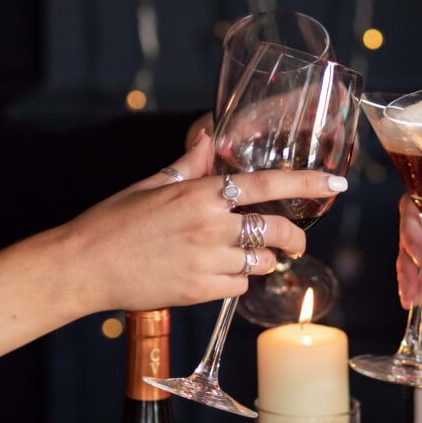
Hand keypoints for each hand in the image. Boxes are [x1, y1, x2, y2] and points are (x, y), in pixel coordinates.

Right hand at [60, 128, 339, 312]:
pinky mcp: (202, 291)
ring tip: (243, 256)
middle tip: (294, 239)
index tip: (336, 184)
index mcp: (200, 193)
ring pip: (262, 262)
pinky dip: (237, 281)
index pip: (268, 183)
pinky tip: (215, 274)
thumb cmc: (113, 222)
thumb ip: (190, 163)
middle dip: (295, 236)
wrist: (84, 267)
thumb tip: (208, 132)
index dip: (307, 183)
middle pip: (277, 229)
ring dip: (262, 259)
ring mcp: (208, 261)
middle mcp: (210, 226)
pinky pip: (240, 286)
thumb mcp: (152, 184)